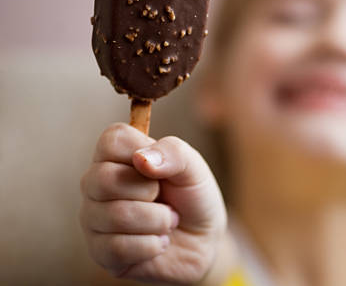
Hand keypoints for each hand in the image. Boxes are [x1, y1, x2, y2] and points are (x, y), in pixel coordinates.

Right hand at [80, 123, 226, 283]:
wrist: (203, 241)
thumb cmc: (192, 197)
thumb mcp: (194, 167)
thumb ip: (173, 153)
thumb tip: (140, 158)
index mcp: (116, 155)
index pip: (111, 140)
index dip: (141, 152)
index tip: (160, 167)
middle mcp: (96, 184)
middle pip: (103, 178)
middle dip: (149, 191)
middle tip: (163, 197)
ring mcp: (93, 219)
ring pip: (115, 216)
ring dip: (158, 221)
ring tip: (168, 221)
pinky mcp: (99, 252)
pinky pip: (117, 247)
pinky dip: (152, 245)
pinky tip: (159, 242)